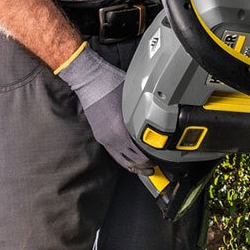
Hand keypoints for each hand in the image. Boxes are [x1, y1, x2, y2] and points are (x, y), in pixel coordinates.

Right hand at [58, 46, 153, 172]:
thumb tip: (157, 120)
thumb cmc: (111, 84)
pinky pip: (114, 155)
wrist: (89, 81)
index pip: (140, 152)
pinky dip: (125, 160)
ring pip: (122, 161)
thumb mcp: (133, 97)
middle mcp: (112, 137)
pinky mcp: (100, 136)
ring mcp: (104, 138)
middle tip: (156, 167)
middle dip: (145, 166)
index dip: (151, 158)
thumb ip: (143, 114)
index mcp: (121, 129)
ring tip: (146, 168)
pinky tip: (132, 161)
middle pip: (132, 161)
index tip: (161, 159)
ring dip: (135, 167)